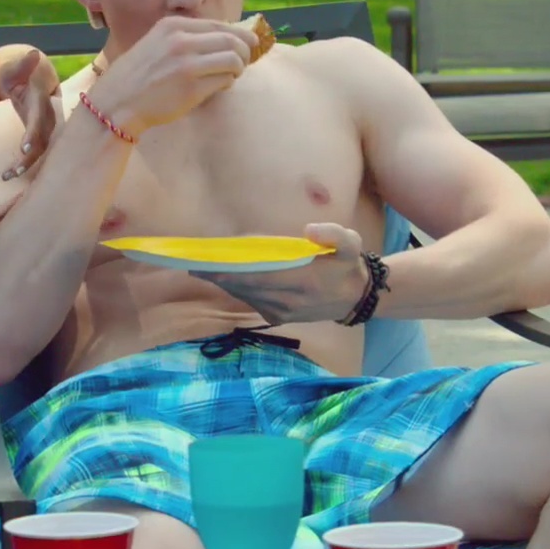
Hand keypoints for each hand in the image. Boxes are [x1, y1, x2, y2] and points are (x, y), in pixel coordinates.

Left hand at [0, 48, 59, 180]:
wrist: (26, 79)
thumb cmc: (16, 72)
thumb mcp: (15, 67)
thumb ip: (23, 64)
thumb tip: (32, 54)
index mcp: (39, 99)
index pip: (39, 118)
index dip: (34, 133)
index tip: (25, 147)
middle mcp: (46, 116)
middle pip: (42, 139)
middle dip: (30, 157)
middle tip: (14, 171)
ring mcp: (44, 127)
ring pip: (40, 149)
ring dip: (25, 164)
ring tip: (7, 176)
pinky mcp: (40, 135)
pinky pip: (35, 152)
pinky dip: (24, 163)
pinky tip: (9, 175)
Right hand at [87, 16, 257, 136]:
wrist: (116, 104)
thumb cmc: (138, 77)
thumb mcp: (157, 43)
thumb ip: (186, 38)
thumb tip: (228, 38)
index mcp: (172, 26)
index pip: (220, 25)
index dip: (239, 35)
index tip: (247, 44)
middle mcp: (181, 41)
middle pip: (233, 40)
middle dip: (245, 52)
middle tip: (244, 63)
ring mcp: (187, 64)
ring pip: (234, 59)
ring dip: (238, 68)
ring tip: (230, 76)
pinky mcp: (192, 88)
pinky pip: (225, 81)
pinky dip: (227, 83)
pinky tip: (218, 87)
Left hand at [197, 223, 369, 324]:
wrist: (354, 299)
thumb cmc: (347, 266)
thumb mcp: (351, 244)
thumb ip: (333, 234)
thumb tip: (309, 230)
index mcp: (304, 282)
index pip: (261, 276)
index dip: (233, 270)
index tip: (211, 262)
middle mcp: (288, 301)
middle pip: (246, 287)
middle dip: (219, 276)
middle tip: (195, 262)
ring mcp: (280, 312)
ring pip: (244, 296)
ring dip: (223, 283)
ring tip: (201, 268)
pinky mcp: (276, 317)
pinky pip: (250, 301)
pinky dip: (235, 289)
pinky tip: (222, 277)